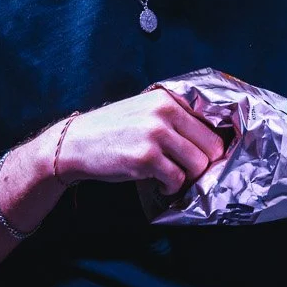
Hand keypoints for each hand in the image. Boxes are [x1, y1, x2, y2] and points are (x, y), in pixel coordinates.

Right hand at [58, 89, 227, 195]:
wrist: (75, 143)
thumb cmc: (112, 130)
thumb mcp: (145, 110)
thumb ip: (174, 118)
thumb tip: (209, 140)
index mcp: (168, 99)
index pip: (211, 124)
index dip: (211, 145)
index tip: (204, 156)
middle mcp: (165, 113)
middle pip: (211, 146)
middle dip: (203, 164)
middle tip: (188, 171)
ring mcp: (156, 135)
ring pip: (198, 164)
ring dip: (188, 177)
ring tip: (173, 177)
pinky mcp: (145, 158)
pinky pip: (177, 179)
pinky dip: (172, 187)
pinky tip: (160, 184)